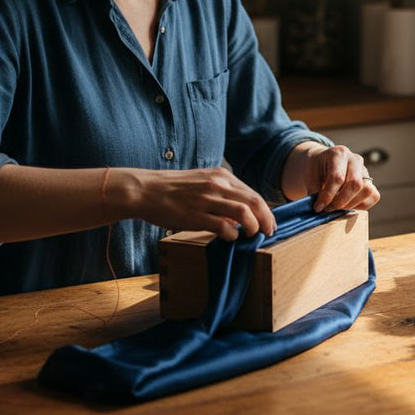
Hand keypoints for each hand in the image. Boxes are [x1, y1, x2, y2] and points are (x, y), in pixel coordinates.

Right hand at [122, 167, 275, 241]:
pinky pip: (223, 226)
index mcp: (221, 176)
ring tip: (252, 235)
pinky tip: (230, 238)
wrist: (145, 190)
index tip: (268, 222)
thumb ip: (222, 193)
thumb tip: (240, 213)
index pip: (252, 193)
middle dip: (266, 219)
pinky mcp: (195, 214)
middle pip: (254, 202)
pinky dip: (231, 234)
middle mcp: (217, 185)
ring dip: (252, 226)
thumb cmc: (173, 189)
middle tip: (268, 232)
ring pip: (243, 212)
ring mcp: (207, 199)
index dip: (265, 210)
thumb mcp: (202, 182)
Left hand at [290, 143, 380, 211]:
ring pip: (366, 190)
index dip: (328, 196)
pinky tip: (347, 205)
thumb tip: (319, 208)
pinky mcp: (370, 181)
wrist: (323, 162)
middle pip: (355, 184)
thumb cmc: (316, 168)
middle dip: (340, 202)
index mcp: (338, 153)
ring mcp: (365, 170)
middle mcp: (355, 159)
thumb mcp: (309, 175)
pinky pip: (373, 196)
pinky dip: (361, 205)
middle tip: (328, 209)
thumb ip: (314, 190)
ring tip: (336, 208)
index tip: (318, 207)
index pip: (337, 178)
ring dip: (351, 204)